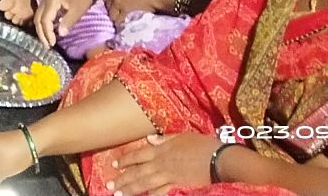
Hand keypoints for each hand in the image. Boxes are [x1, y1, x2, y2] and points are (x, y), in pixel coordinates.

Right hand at [35, 0, 95, 45]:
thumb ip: (68, 21)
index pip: (44, 20)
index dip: (47, 33)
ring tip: (48, 40)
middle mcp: (44, 0)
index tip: (52, 44)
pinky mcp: (49, 1)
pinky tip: (50, 31)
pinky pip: (42, 14)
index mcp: (51, 1)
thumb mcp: (78, 9)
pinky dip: (44, 24)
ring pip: (38, 17)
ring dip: (42, 29)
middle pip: (38, 19)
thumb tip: (61, 34)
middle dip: (41, 33)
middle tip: (48, 45)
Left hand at [105, 132, 219, 195]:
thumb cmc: (203, 145)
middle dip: (122, 179)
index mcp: (161, 150)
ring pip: (145, 184)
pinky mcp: (178, 186)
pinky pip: (161, 192)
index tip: (114, 166)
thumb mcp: (182, 136)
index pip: (138, 155)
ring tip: (118, 194)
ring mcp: (169, 176)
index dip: (125, 160)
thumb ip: (164, 139)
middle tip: (109, 185)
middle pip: (137, 172)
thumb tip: (150, 139)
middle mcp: (161, 163)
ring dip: (130, 189)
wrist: (219, 159)